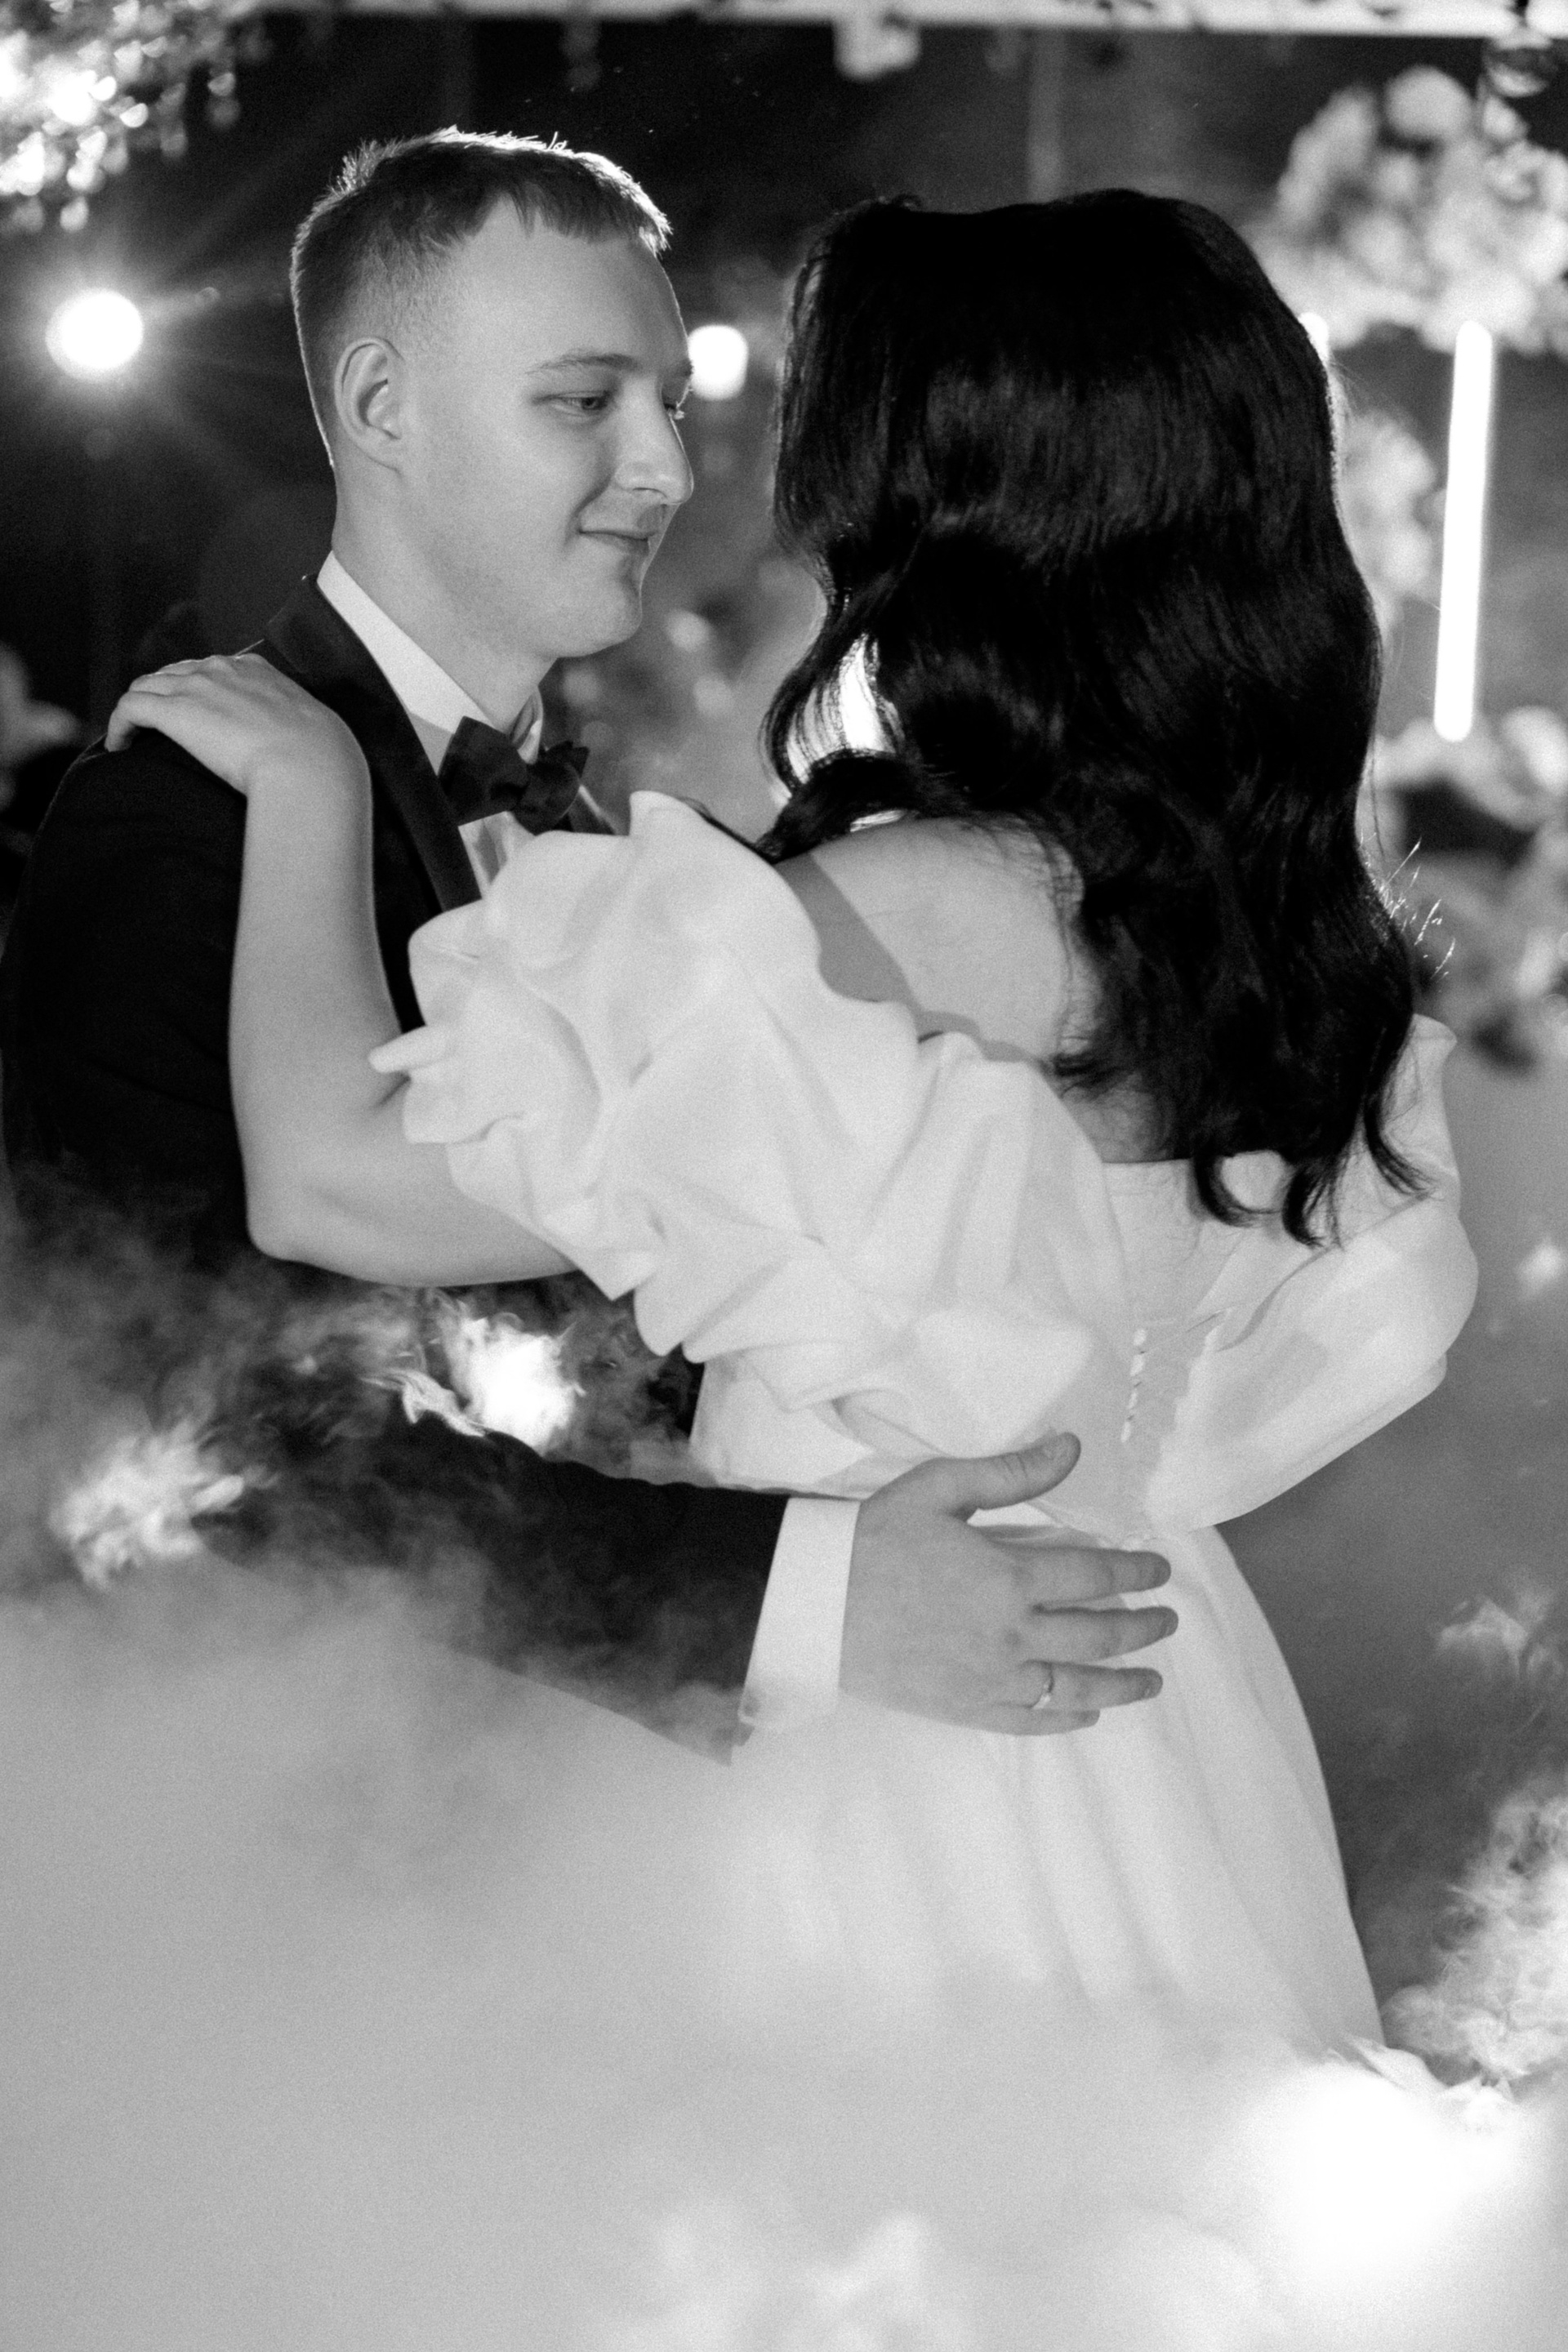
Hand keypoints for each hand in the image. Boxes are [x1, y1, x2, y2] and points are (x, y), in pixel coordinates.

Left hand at [105, 653, 369, 800]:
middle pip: (173, 673)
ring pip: (146, 686)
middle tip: (156, 727)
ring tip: (133, 737)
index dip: (195, 689)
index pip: (210, 669)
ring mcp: (195, 687)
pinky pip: (129, 708)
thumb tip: (307, 750)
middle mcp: (221, 669)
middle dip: (161, 696)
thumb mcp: (314, 728)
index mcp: (255, 669)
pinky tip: (119, 747)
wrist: (310, 764)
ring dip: (136, 710)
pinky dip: (118, 725)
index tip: (195, 714)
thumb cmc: (321, 757)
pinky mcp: (173, 712)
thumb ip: (297, 727)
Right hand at [840, 1434, 1174, 1733]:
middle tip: (1168, 1621)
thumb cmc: (874, 1539)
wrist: (814, 1605)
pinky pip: (1032, 1721)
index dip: (1135, 1571)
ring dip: (1122, 1685)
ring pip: (1076, 1688)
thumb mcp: (939, 1488)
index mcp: (1009, 1576)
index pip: (1094, 1573)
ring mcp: (992, 1679)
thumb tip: (1073, 1446)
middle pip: (1097, 1634)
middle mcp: (1012, 1635)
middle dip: (1142, 1627)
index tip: (1160, 1570)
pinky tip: (1087, 1715)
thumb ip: (1012, 1472)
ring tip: (1151, 1681)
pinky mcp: (967, 1709)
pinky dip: (1068, 1719)